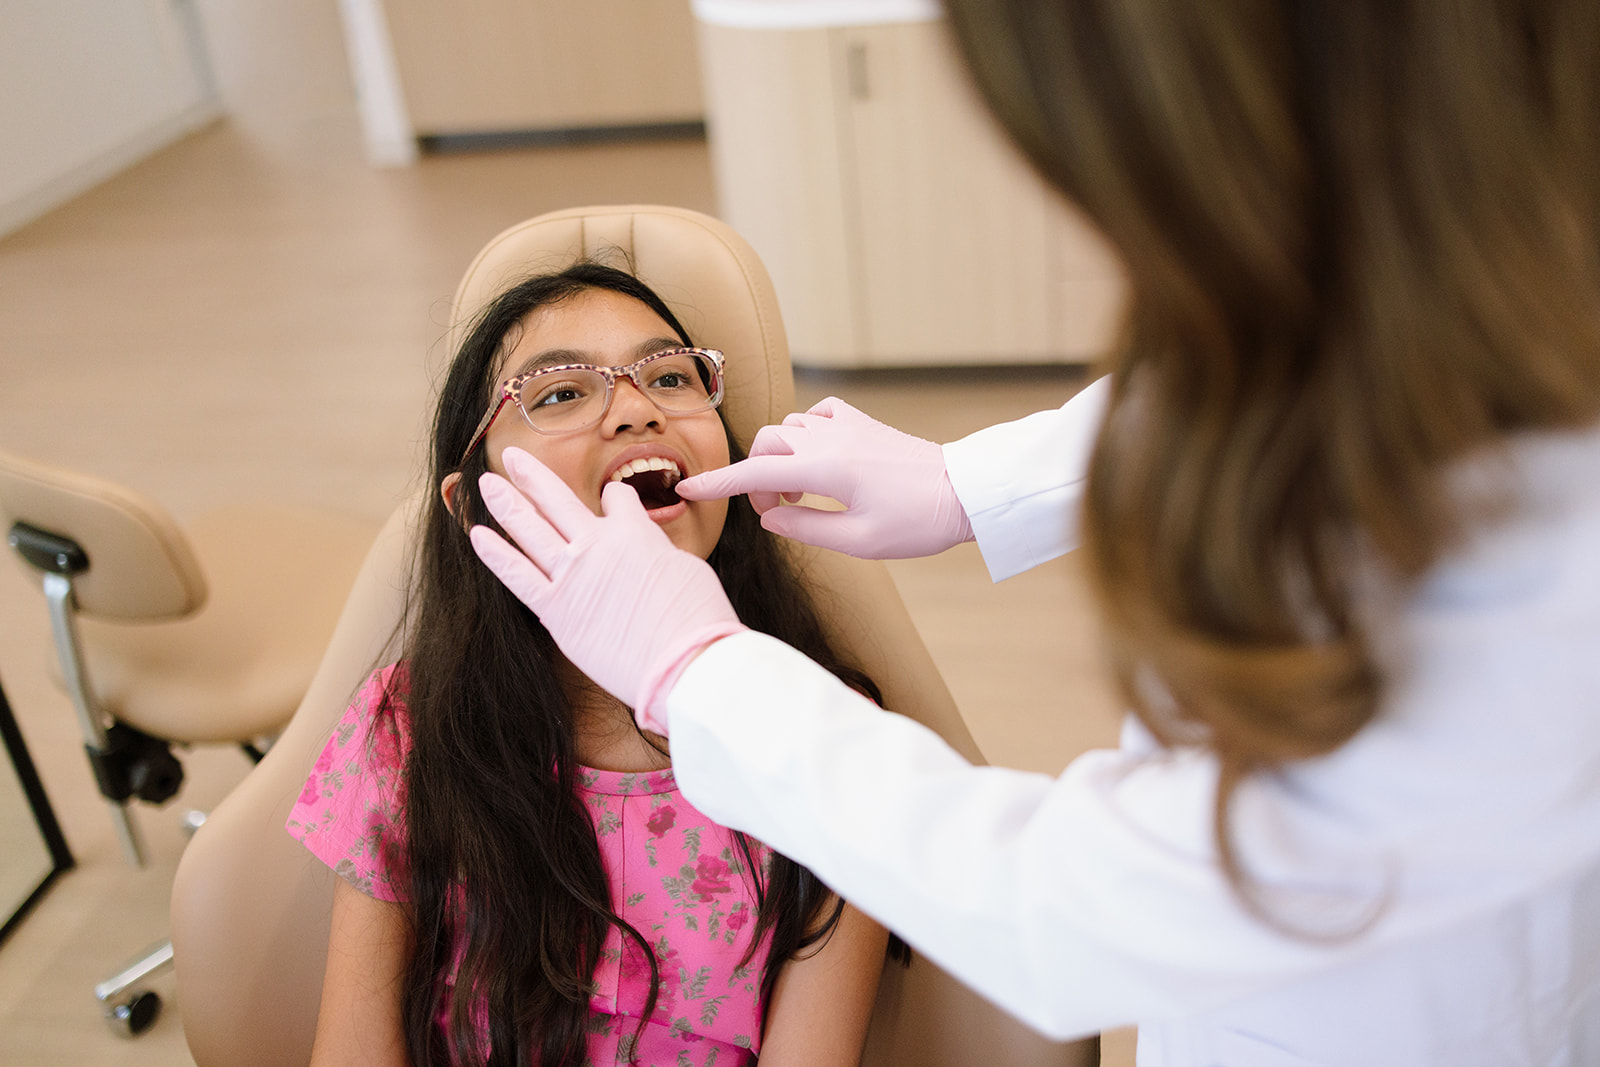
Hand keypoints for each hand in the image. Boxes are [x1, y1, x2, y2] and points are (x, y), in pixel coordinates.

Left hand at [469, 447, 746, 733]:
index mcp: (635, 531)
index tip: (614, 499)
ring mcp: (572, 576)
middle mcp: (597, 544)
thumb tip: (646, 551)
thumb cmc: (699, 618)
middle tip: (511, 456)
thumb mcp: (688, 567)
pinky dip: (496, 554)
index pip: (617, 499)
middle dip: (531, 475)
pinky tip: (478, 535)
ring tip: (487, 483)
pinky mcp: (557, 611)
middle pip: (556, 499)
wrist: (686, 661)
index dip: (617, 497)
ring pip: (529, 529)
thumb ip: (655, 551)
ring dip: (506, 502)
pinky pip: (518, 576)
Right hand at [675, 397, 973, 558]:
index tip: (688, 488)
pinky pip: (816, 416)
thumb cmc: (916, 522)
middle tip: (777, 510)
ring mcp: (847, 426)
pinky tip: (818, 458)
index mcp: (825, 469)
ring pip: (788, 428)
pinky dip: (804, 434)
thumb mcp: (858, 542)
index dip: (719, 483)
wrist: (963, 492)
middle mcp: (830, 439)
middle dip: (757, 476)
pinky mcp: (863, 423)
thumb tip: (770, 517)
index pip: (755, 472)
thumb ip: (806, 529)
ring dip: (780, 458)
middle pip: (766, 444)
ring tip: (800, 494)